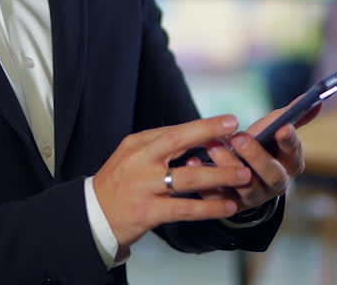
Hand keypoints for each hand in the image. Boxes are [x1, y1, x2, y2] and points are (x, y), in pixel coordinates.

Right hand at [92, 115, 253, 249]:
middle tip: (240, 134)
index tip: (230, 120)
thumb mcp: (132, 157)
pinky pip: (185, 209)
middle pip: (179, 142)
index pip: (175, 131)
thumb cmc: (118, 184)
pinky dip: (209, 207)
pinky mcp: (148, 212)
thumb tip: (195, 136)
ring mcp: (144, 187)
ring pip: (188, 177)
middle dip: (211, 135)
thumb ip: (159, 147)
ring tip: (244, 175)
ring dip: (219, 175)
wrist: (92, 216)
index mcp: (138, 144)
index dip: (205, 126)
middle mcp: (141, 161)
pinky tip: (228, 206)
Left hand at [189, 97, 316, 214]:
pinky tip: (192, 162)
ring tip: (213, 146)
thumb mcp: (274, 131)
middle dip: (256, 156)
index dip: (290, 142)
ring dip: (227, 166)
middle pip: (272, 175)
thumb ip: (292, 116)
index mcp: (290, 164)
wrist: (242, 177)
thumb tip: (317, 101)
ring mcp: (254, 198)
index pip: (295, 154)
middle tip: (240, 138)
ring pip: (244, 187)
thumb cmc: (261, 146)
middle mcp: (276, 185)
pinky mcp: (231, 206)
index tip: (283, 128)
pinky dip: (204, 180)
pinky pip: (217, 197)